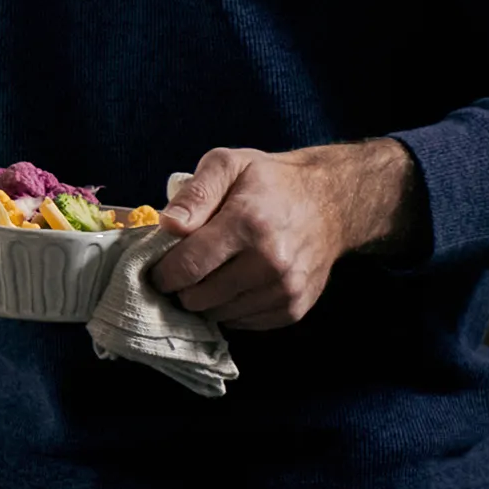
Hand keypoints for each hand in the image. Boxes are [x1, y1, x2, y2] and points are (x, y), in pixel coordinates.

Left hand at [149, 141, 417, 330]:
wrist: (331, 202)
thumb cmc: (270, 182)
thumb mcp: (228, 165)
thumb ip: (194, 193)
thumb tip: (167, 224)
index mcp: (248, 224)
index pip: (188, 267)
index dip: (162, 273)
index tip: (157, 268)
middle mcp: (271, 262)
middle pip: (199, 298)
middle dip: (181, 287)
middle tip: (184, 269)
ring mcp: (286, 290)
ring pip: (219, 315)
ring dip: (205, 300)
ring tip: (209, 275)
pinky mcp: (295, 309)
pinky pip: (243, 323)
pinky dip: (230, 309)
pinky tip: (233, 284)